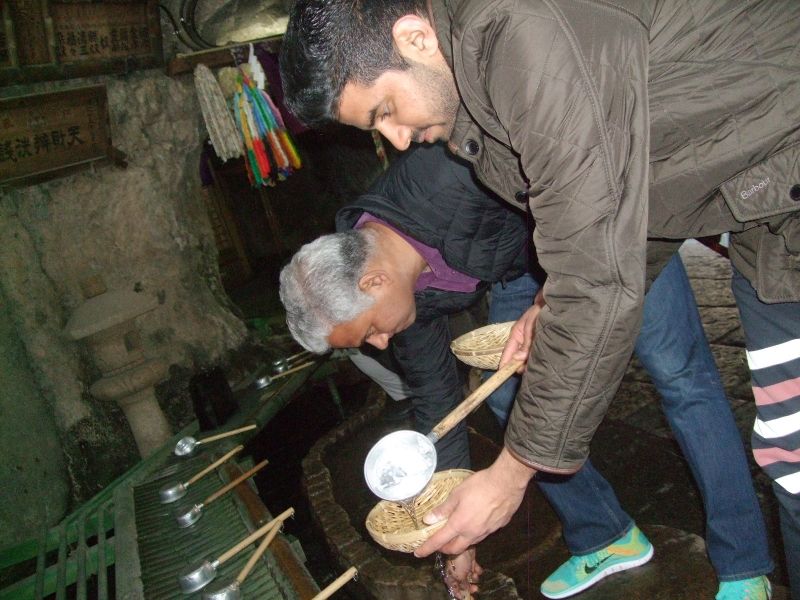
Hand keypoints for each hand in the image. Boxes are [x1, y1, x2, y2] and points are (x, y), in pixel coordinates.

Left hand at [414, 449, 535, 556]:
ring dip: (460, 541)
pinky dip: (475, 532)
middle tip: (439, 543)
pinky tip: (476, 521)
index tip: (418, 554)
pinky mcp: (498, 527)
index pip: (439, 541)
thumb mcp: (457, 494)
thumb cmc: (480, 485)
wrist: (507, 483)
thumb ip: (443, 509)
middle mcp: (473, 533)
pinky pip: (483, 534)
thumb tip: (428, 519)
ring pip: (470, 543)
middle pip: (455, 549)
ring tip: (456, 533)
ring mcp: (487, 532)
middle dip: (444, 549)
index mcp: (460, 524)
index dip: (427, 548)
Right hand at [441, 547, 482, 598]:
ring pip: (470, 576)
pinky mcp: (469, 561)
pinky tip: (479, 571)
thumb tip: (464, 594)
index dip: (461, 595)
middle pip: (464, 584)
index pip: (455, 590)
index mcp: (451, 577)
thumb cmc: (458, 563)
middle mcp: (456, 573)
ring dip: (474, 578)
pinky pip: (474, 568)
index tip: (468, 599)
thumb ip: (462, 586)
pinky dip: (477, 570)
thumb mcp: (460, 577)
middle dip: (470, 587)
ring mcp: (463, 567)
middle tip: (476, 589)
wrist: (463, 547)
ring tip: (476, 576)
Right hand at [499, 289, 544, 372]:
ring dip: (529, 364)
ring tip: (535, 372)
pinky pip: (535, 356)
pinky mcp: (539, 345)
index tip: (502, 375)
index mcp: (516, 335)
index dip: (504, 364)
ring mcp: (530, 344)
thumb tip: (518, 359)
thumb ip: (526, 343)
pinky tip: (540, 366)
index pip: (507, 352)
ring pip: (526, 358)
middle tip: (527, 374)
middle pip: (517, 358)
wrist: (553, 305)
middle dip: (519, 366)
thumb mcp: (531, 327)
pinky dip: (536, 361)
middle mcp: (522, 342)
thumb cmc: (539, 312)